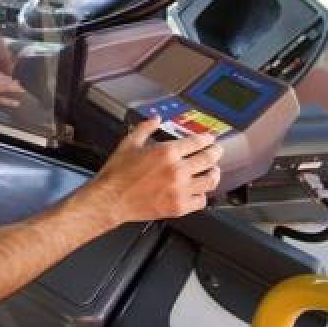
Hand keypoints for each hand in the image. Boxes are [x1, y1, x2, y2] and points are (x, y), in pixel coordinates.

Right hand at [0, 70, 25, 108]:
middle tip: (21, 84)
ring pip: (6, 88)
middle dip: (14, 82)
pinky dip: (9, 101)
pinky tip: (16, 103)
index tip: (12, 79)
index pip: (1, 75)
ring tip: (23, 91)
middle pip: (6, 80)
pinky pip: (1, 100)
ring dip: (15, 89)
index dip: (7, 77)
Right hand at [84, 117, 222, 222]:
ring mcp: (180, 190)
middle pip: (209, 159)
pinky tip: (200, 191)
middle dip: (216, 153)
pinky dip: (203, 195)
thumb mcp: (129, 143)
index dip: (207, 139)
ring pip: (210, 181)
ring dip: (214, 174)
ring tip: (213, 171)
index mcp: (167, 152)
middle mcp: (177, 170)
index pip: (197, 142)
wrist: (111, 199)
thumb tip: (156, 119)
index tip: (209, 138)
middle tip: (217, 151)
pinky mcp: (179, 207)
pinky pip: (202, 201)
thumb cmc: (117, 174)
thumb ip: (145, 128)